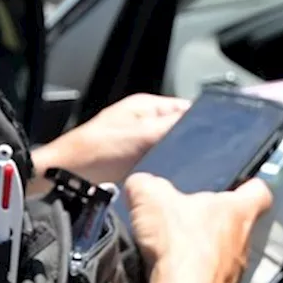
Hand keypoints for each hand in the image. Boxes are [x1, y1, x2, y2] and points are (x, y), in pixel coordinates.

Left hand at [31, 94, 188, 185]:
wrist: (68, 177)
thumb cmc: (95, 151)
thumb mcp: (142, 135)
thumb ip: (173, 126)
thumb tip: (202, 122)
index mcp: (146, 106)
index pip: (185, 108)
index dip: (201, 121)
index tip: (214, 136)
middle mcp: (143, 121)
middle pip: (178, 130)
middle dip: (187, 143)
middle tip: (196, 156)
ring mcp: (138, 141)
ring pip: (168, 148)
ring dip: (174, 158)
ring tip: (180, 167)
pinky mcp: (132, 161)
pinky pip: (156, 163)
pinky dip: (162, 168)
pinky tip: (165, 176)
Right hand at [124, 172, 272, 282]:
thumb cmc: (180, 245)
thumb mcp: (150, 197)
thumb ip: (145, 184)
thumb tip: (140, 185)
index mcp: (237, 212)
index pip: (259, 192)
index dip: (249, 187)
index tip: (238, 186)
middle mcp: (244, 244)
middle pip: (238, 228)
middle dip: (214, 225)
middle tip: (188, 221)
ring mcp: (234, 277)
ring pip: (223, 260)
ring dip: (203, 257)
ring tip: (174, 255)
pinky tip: (170, 280)